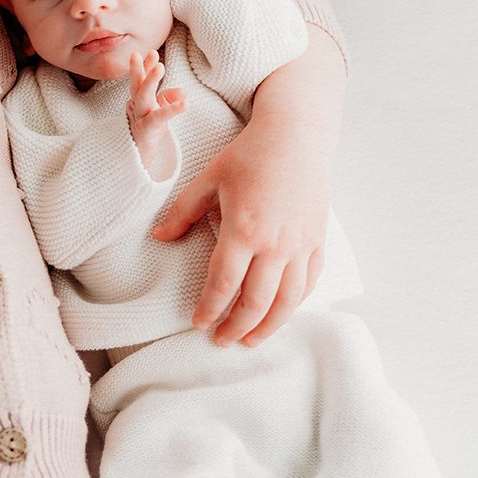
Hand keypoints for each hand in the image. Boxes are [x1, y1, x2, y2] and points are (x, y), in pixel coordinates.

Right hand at [125, 51, 185, 178]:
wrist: (137, 163)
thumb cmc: (149, 135)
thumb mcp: (159, 113)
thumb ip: (168, 99)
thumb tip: (182, 92)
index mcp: (138, 102)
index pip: (140, 81)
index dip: (145, 66)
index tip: (151, 53)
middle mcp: (136, 108)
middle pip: (137, 86)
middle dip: (141, 69)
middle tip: (151, 54)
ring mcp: (139, 119)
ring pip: (142, 97)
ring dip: (150, 80)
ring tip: (160, 67)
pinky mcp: (147, 131)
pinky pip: (159, 118)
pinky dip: (172, 109)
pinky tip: (185, 102)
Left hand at [151, 114, 327, 346]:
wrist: (296, 137)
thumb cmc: (249, 156)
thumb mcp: (208, 178)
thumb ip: (183, 212)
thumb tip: (160, 238)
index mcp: (243, 229)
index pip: (223, 283)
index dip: (209, 308)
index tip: (198, 324)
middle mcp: (275, 244)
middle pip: (255, 301)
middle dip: (236, 327)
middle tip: (221, 340)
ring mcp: (300, 246)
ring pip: (286, 301)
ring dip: (267, 326)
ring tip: (250, 340)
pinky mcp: (317, 243)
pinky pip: (308, 284)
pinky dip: (293, 304)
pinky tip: (279, 313)